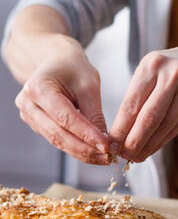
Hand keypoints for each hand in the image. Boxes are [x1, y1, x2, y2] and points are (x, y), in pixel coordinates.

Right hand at [15, 41, 108, 164]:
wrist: (57, 60)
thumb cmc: (73, 67)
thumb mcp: (89, 84)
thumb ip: (94, 113)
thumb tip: (104, 142)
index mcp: (38, 88)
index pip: (65, 118)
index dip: (86, 135)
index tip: (106, 146)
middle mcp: (28, 104)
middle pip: (58, 134)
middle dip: (85, 149)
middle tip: (108, 158)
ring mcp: (29, 115)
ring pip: (57, 141)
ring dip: (81, 152)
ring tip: (103, 158)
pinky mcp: (36, 124)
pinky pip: (57, 139)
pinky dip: (75, 147)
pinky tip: (92, 151)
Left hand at [109, 45, 177, 161]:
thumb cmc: (172, 71)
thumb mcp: (152, 72)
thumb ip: (137, 97)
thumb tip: (119, 132)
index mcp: (152, 65)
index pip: (132, 103)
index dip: (120, 128)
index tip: (111, 144)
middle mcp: (172, 74)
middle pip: (149, 117)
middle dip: (133, 140)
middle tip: (123, 155)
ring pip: (164, 125)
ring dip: (148, 145)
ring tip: (136, 156)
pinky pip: (177, 127)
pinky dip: (162, 141)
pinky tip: (152, 148)